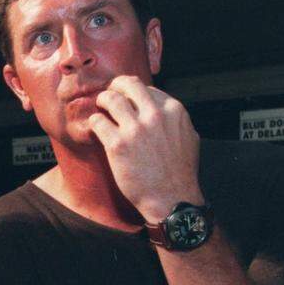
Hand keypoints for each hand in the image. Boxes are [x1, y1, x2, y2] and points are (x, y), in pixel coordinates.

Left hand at [88, 76, 202, 221]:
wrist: (171, 198)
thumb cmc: (180, 173)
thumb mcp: (189, 138)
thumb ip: (175, 120)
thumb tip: (164, 111)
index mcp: (173, 111)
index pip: (148, 89)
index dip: (135, 94)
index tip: (128, 100)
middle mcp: (155, 115)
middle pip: (128, 85)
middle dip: (116, 86)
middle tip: (110, 94)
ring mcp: (135, 129)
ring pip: (110, 99)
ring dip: (102, 101)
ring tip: (99, 108)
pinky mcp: (117, 144)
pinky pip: (98, 121)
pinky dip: (94, 122)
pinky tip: (96, 128)